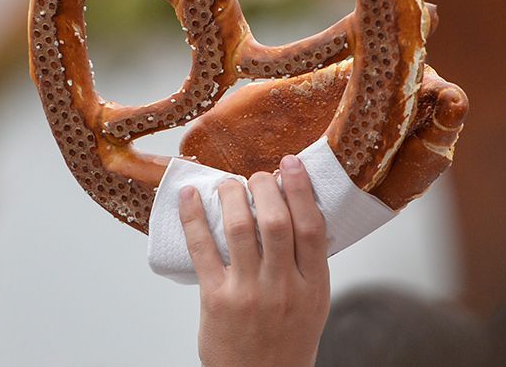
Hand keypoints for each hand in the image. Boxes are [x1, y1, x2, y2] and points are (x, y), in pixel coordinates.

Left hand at [179, 155, 329, 366]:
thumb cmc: (287, 340)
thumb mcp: (314, 302)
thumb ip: (309, 263)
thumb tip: (296, 213)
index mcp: (314, 285)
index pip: (311, 227)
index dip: (300, 190)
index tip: (290, 165)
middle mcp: (284, 287)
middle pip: (277, 222)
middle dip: (265, 188)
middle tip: (258, 177)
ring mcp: (249, 293)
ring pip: (241, 230)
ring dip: (232, 197)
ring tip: (228, 184)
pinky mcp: (216, 299)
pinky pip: (203, 250)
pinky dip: (194, 219)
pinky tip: (190, 199)